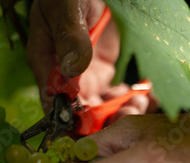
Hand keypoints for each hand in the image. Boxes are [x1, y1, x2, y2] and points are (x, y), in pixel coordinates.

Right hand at [27, 0, 150, 115]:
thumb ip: (68, 38)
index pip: (53, 100)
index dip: (71, 118)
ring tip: (139, 102)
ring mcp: (85, 76)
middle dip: (103, 120)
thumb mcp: (65, 10)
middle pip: (79, 112)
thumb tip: (71, 70)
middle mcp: (64, 76)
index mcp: (45, 62)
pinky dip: (129, 99)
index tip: (94, 125)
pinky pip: (115, 95)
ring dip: (119, 111)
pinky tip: (143, 94)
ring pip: (100, 108)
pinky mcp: (103, 72)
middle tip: (128, 113)